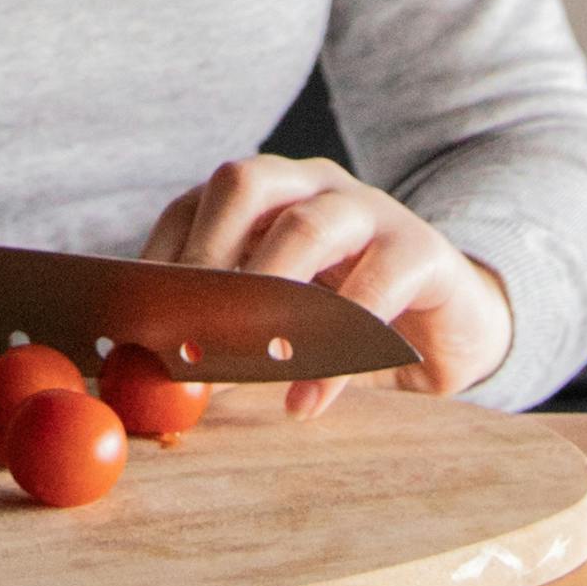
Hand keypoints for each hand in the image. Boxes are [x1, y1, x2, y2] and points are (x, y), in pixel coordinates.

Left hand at [139, 153, 512, 416]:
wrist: (448, 326)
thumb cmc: (345, 321)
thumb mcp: (280, 319)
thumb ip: (226, 333)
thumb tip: (149, 378)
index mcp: (266, 194)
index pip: (196, 203)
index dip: (162, 256)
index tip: (137, 320)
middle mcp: (313, 187)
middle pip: (247, 183)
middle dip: (206, 254)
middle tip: (185, 328)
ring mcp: (371, 211)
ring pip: (310, 226)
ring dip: (266, 296)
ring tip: (242, 360)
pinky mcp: (422, 251)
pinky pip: (374, 289)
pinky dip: (333, 352)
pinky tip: (305, 402)